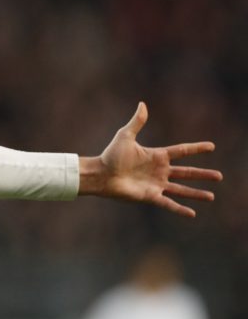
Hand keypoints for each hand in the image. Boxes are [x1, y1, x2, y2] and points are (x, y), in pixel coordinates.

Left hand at [80, 102, 222, 216]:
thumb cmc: (110, 155)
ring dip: (196, 193)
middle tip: (219, 176)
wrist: (100, 174)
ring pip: (181, 189)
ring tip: (211, 196)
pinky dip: (180, 209)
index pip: (182, 151)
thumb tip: (142, 104)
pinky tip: (192, 214)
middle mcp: (159, 171)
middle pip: (186, 172)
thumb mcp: (125, 136)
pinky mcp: (150, 196)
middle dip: (202, 174)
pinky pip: (168, 204)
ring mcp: (156, 185)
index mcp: (156, 156)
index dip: (196, 149)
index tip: (211, 146)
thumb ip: (137, 122)